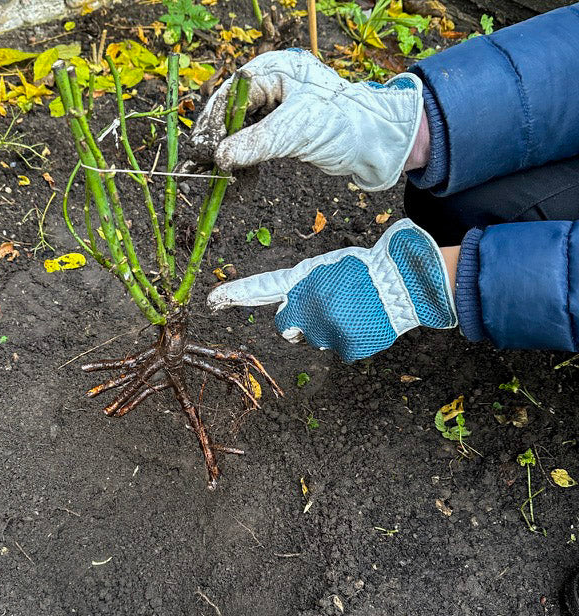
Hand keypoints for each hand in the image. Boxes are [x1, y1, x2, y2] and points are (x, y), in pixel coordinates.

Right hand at [191, 49, 423, 190]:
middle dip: (215, 138)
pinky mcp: (282, 126)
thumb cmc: (343, 123)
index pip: (231, 93)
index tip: (199, 149)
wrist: (377, 141)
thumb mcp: (296, 131)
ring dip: (226, 150)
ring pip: (240, 127)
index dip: (212, 122)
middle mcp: (272, 82)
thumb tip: (219, 157)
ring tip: (207, 173)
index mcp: (275, 68)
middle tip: (196, 165)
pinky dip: (242, 157)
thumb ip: (256, 143)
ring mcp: (277, 104)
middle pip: (231, 110)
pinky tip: (231, 174)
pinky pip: (253, 140)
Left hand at [207, 219, 456, 361]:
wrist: (403, 283)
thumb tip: (290, 311)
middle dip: (299, 322)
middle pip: (288, 326)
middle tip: (328, 308)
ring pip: (316, 338)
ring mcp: (325, 331)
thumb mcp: (327, 268)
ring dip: (328, 329)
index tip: (211, 300)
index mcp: (304, 282)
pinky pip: (341, 348)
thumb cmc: (367, 270)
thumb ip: (303, 288)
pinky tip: (365, 322)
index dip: (236, 294)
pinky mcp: (345, 347)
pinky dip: (351, 340)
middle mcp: (308, 308)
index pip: (263, 287)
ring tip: (353, 310)